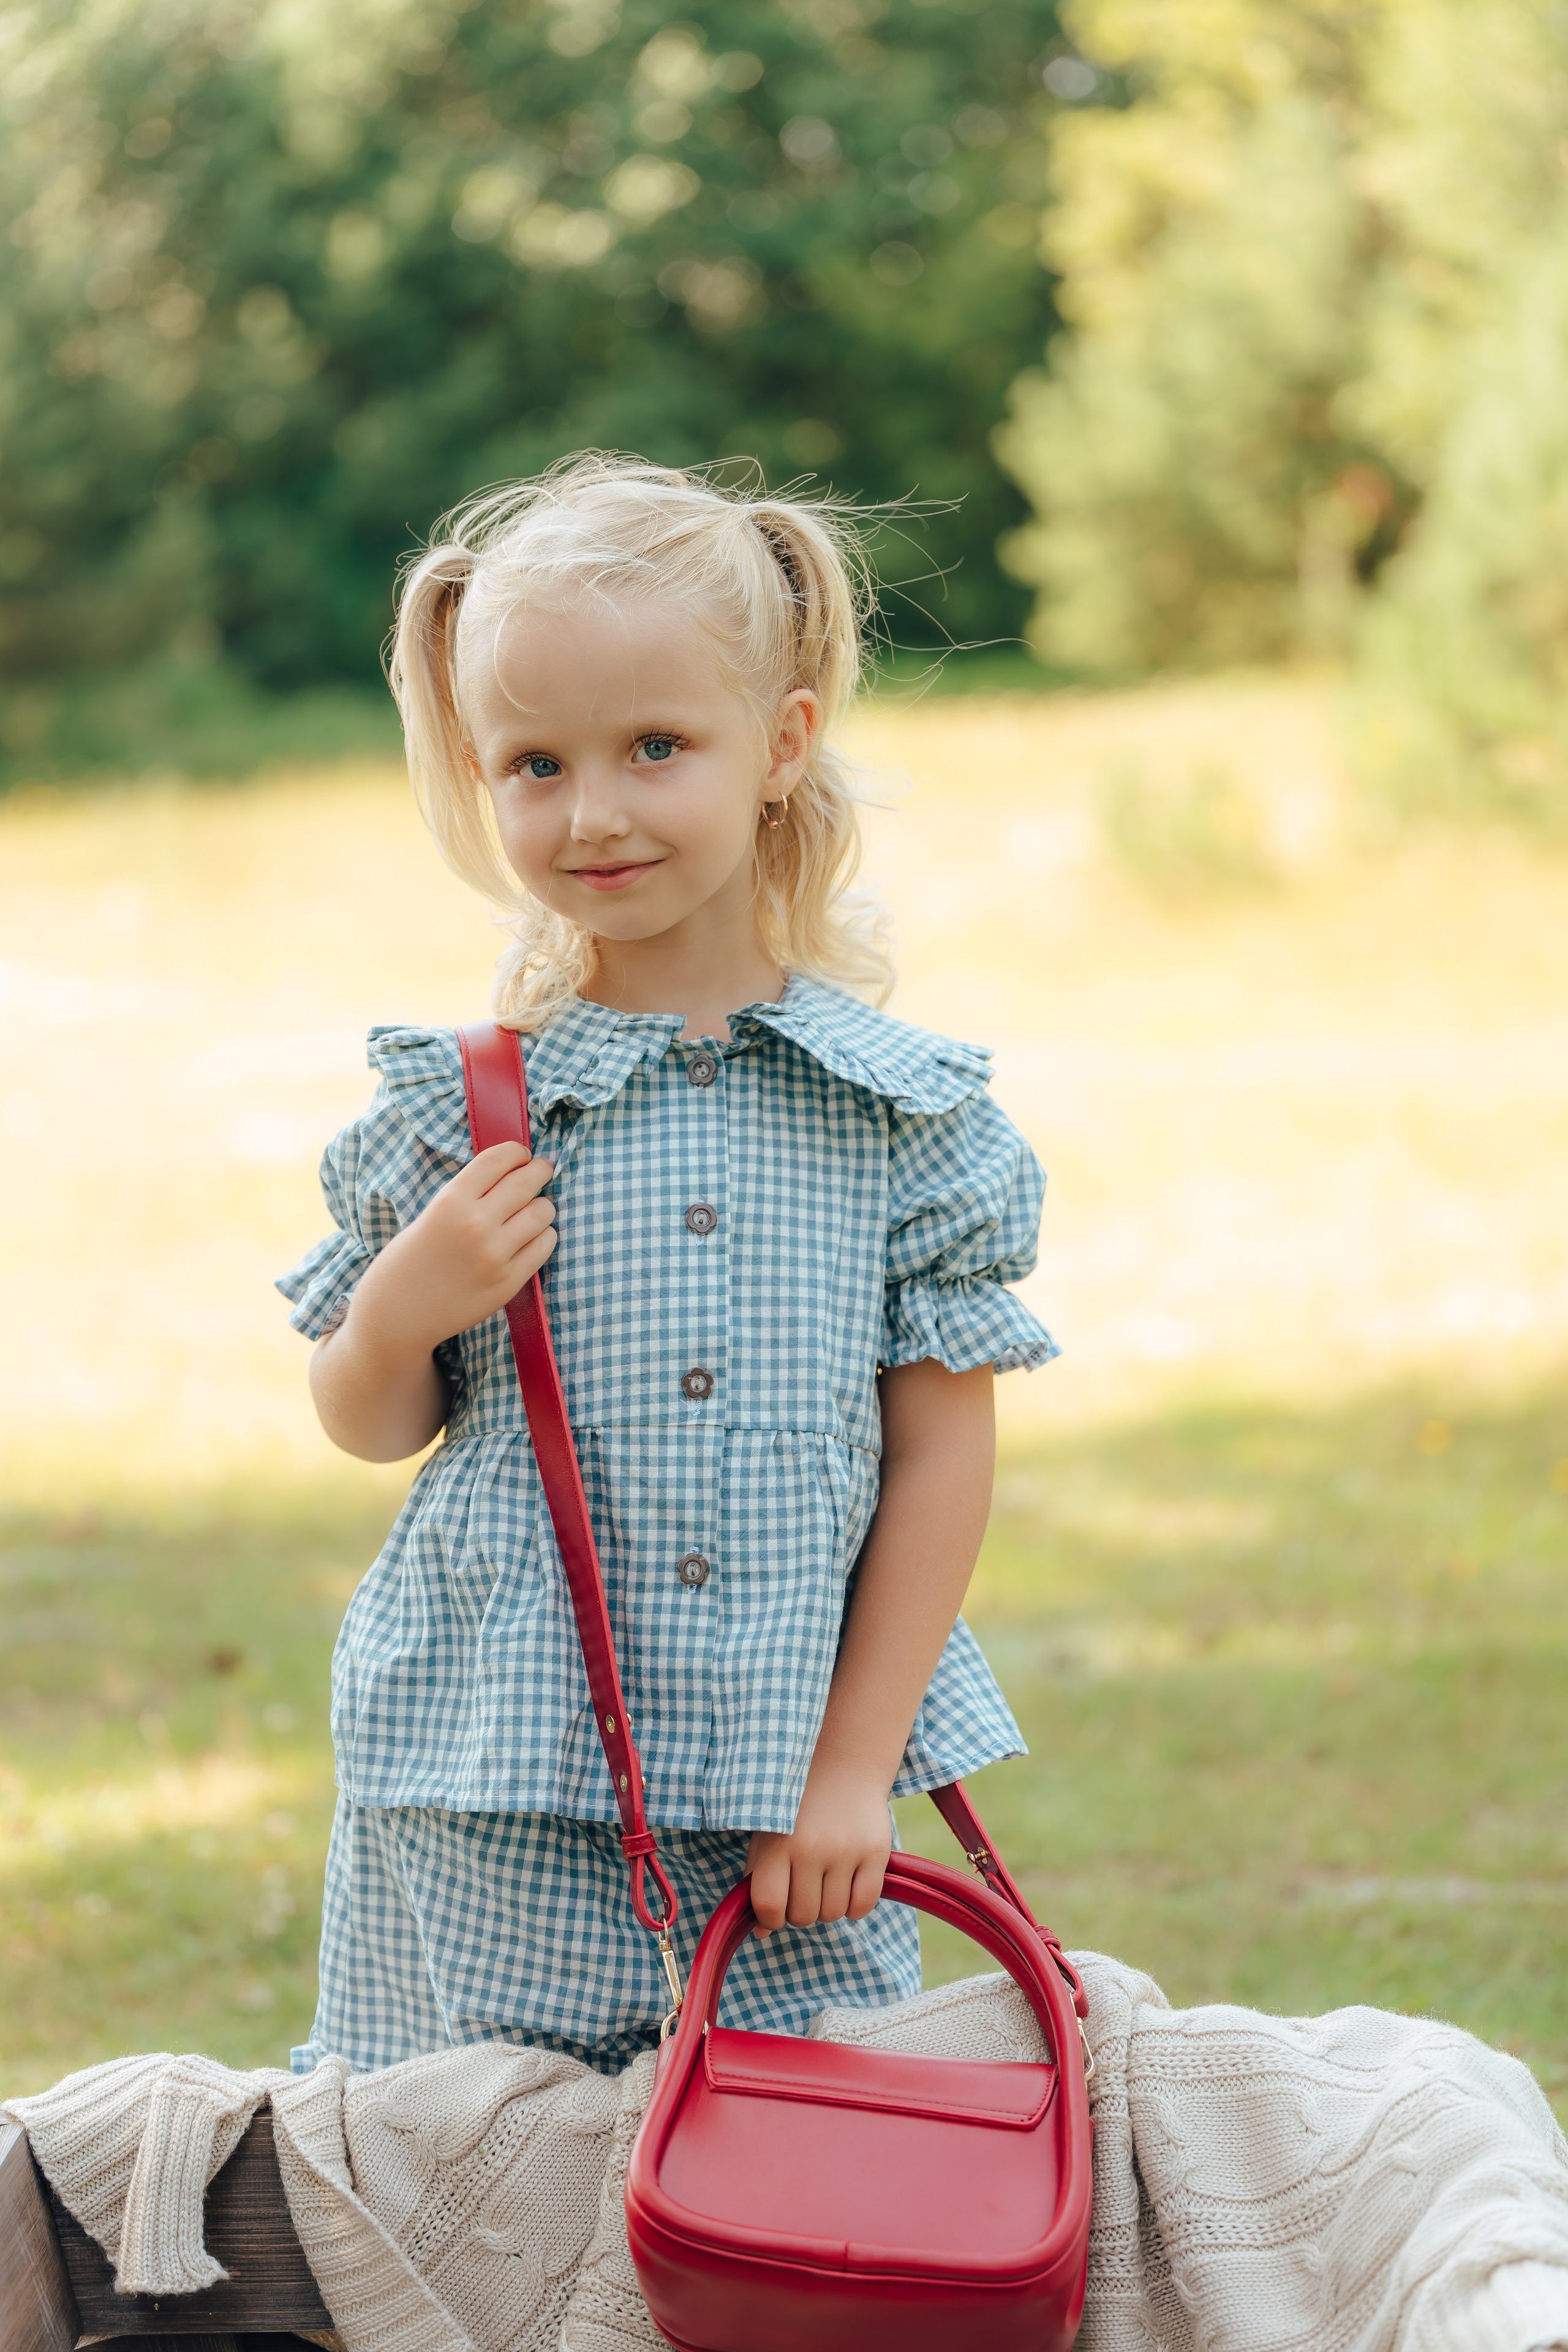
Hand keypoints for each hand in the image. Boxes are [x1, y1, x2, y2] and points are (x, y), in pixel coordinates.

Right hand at [349, 1141, 555, 1361]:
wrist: (397, 1315)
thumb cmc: (409, 1261)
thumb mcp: (430, 1214)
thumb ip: (468, 1195)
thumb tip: (510, 1172)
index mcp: (451, 1201)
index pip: (498, 1159)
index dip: (516, 1152)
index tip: (521, 1155)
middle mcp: (476, 1224)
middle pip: (527, 1182)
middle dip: (539, 1171)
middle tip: (542, 1170)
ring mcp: (495, 1255)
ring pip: (542, 1212)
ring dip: (541, 1206)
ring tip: (533, 1210)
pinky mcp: (509, 1282)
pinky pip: (544, 1245)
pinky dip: (543, 1236)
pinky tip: (531, 1237)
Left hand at [745, 1762, 892, 1933]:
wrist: (843, 1768)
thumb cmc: (796, 1809)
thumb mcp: (768, 1836)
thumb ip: (759, 1882)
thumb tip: (763, 1934)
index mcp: (777, 1844)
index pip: (769, 1905)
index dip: (770, 1919)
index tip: (776, 1910)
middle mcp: (811, 1848)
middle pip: (804, 1915)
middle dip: (802, 1910)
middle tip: (805, 1887)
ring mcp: (845, 1851)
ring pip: (834, 1914)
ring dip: (829, 1906)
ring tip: (826, 1880)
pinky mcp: (876, 1852)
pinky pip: (864, 1906)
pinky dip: (855, 1906)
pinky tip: (849, 1884)